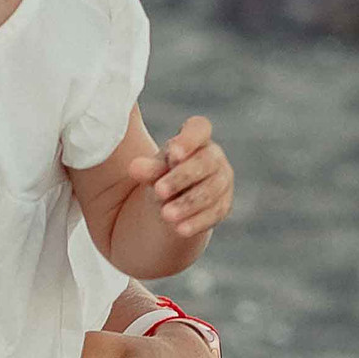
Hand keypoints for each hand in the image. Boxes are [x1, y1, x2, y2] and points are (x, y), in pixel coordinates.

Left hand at [126, 115, 232, 241]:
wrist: (171, 203)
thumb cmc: (161, 175)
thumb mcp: (151, 170)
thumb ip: (146, 168)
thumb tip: (134, 167)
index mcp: (196, 138)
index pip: (199, 128)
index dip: (189, 138)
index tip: (173, 152)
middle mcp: (214, 157)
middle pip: (205, 163)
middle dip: (182, 177)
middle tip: (159, 191)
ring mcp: (222, 181)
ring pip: (210, 191)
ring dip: (187, 203)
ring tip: (165, 214)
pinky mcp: (223, 205)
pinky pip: (214, 213)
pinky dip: (197, 222)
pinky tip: (179, 229)